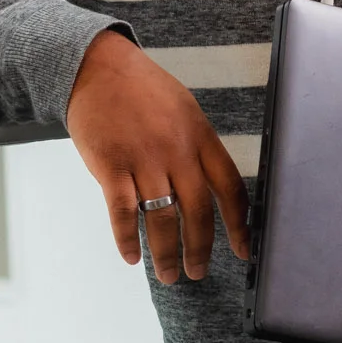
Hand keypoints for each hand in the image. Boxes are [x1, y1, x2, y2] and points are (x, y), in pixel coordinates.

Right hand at [66, 29, 249, 283]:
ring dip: (166, 253)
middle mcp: (177, 151)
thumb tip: (209, 189)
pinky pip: (122, 212)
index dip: (240, 224)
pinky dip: (127, 239)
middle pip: (198, 212)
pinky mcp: (111, 165)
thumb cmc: (142, 90)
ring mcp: (143, 159)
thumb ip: (197, 148)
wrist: (98, 67)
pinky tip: (131, 257)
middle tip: (197, 273)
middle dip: (200, 249)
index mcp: (200, 137)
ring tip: (168, 275)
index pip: (230, 188)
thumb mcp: (185, 110)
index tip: (243, 250)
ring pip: (162, 218)